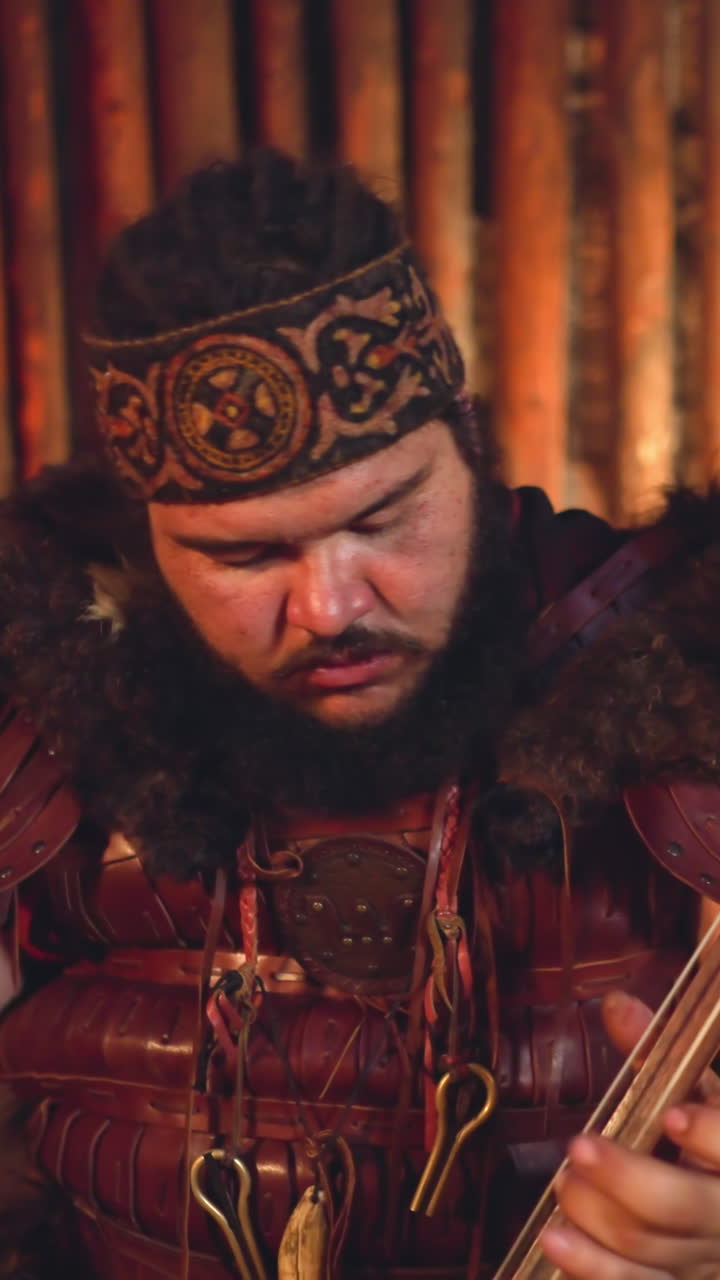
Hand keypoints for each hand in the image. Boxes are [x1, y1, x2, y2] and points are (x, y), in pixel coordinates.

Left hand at [539, 990, 719, 1278]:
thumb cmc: (708, 1138)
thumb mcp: (697, 1091)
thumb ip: (658, 1050)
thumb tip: (616, 1004)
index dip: (711, 1136)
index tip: (675, 1116)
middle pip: (682, 1207)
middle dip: (627, 1179)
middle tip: (579, 1146)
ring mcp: (703, 1260)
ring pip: (650, 1248)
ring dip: (596, 1216)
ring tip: (562, 1183)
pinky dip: (591, 1267)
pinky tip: (554, 1239)